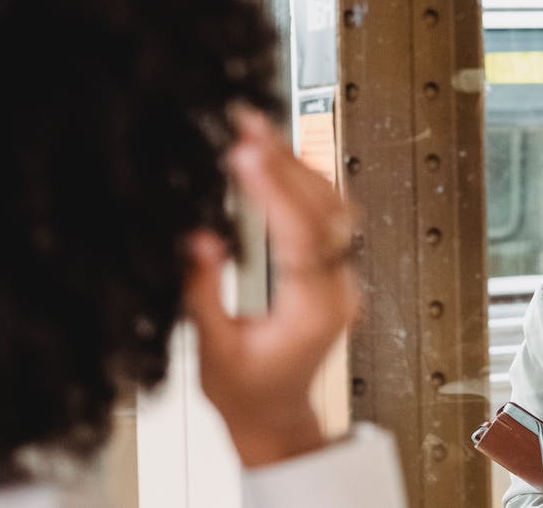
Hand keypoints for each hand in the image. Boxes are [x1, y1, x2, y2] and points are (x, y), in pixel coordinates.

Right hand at [183, 109, 360, 465]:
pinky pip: (330, 219)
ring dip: (299, 166)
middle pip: (325, 211)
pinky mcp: (333, 273)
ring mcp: (342, 280)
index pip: (302, 237)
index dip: (275, 191)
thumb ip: (205, 294)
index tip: (246, 155)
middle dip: (286, 163)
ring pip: (335, 208)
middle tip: (249, 124)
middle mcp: (338, 290)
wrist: (277, 419)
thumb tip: (200, 240)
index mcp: (314, 312)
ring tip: (259, 132)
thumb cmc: (247, 396)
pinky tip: (280, 161)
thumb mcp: (214, 352)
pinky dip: (305, 184)